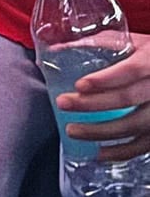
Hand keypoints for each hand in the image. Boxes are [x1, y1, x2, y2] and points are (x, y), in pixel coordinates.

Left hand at [57, 32, 149, 163]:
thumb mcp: (135, 42)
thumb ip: (100, 43)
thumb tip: (55, 50)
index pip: (131, 71)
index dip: (106, 79)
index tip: (79, 85)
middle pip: (127, 98)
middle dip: (92, 104)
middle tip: (62, 103)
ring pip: (134, 125)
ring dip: (100, 131)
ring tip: (71, 130)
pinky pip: (142, 145)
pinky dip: (120, 152)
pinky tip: (98, 153)